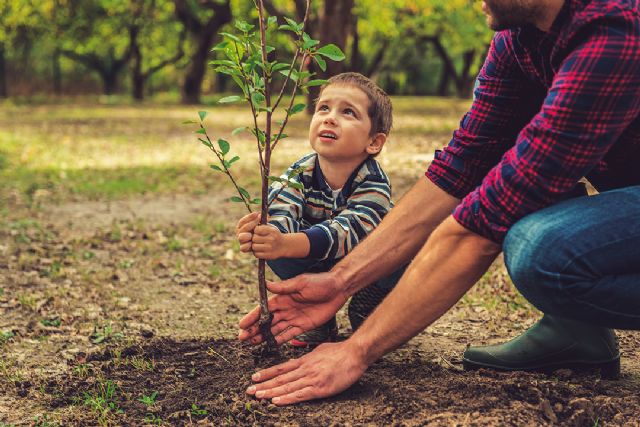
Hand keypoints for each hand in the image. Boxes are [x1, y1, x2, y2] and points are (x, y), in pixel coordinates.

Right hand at [236, 212, 260, 252]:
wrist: (263, 243)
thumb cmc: (261, 232)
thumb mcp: (262, 225)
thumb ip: (262, 220)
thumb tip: (267, 215)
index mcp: (242, 227)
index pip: (243, 221)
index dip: (249, 217)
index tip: (257, 213)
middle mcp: (240, 233)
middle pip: (243, 228)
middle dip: (252, 223)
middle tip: (259, 220)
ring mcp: (241, 241)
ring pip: (241, 237)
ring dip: (247, 235)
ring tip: (252, 234)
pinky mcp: (243, 248)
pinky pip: (243, 248)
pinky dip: (247, 245)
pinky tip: (251, 243)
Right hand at [238, 272, 347, 344]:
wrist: (338, 289)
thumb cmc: (320, 282)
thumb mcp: (301, 282)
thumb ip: (284, 287)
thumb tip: (266, 284)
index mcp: (283, 297)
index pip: (264, 309)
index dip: (252, 317)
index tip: (242, 325)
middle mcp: (286, 308)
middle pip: (267, 321)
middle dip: (254, 329)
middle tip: (242, 338)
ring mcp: (294, 318)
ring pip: (275, 329)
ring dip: (263, 336)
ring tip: (251, 343)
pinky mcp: (303, 326)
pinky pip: (289, 334)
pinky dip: (279, 340)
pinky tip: (269, 345)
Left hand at [246, 340, 367, 404]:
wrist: (354, 354)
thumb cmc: (340, 352)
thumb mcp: (319, 350)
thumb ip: (308, 357)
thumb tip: (299, 361)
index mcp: (305, 360)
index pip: (281, 368)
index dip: (267, 373)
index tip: (254, 377)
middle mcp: (305, 369)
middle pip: (280, 379)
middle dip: (263, 385)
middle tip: (249, 391)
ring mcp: (311, 379)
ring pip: (287, 387)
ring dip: (270, 392)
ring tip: (257, 396)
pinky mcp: (320, 388)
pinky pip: (300, 395)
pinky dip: (287, 398)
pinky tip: (276, 401)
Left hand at [252, 224, 285, 259]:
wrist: (284, 245)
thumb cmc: (274, 235)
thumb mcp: (271, 227)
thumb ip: (261, 225)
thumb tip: (251, 224)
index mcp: (272, 231)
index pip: (256, 229)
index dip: (255, 231)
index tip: (257, 232)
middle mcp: (271, 239)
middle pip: (254, 238)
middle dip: (254, 238)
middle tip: (257, 239)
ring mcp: (270, 248)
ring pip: (254, 246)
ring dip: (254, 245)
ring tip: (258, 244)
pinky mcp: (268, 255)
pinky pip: (256, 254)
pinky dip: (256, 252)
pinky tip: (260, 250)